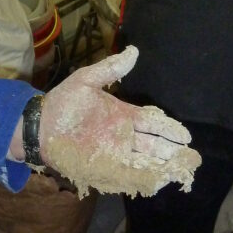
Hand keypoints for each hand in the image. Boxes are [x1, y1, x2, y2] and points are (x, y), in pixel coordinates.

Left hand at [38, 45, 200, 196]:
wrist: (39, 125)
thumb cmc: (62, 103)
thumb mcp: (86, 81)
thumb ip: (110, 69)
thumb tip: (134, 51)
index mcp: (124, 116)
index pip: (154, 123)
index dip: (170, 130)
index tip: (186, 136)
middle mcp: (124, 137)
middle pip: (155, 147)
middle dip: (174, 153)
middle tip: (193, 159)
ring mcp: (115, 154)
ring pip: (146, 163)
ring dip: (163, 168)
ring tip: (181, 172)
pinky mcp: (103, 168)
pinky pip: (127, 176)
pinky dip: (142, 179)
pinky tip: (157, 181)